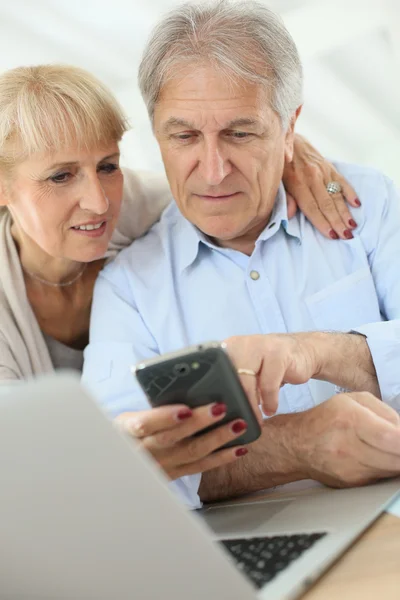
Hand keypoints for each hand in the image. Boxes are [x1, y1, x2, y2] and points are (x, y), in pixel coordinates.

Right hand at [114, 402, 249, 479]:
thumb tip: (185, 385)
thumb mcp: (128, 415)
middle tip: (220, 407)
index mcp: (129, 431)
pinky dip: (221, 458)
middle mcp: (145, 451)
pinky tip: (239, 448)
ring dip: (217, 439)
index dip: (165, 418)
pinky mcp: (174, 474)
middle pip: (173, 438)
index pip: (145, 425)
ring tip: (238, 424)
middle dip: (199, 423)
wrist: (119, 463)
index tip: (185, 409)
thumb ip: (152, 407)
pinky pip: (200, 467)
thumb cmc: (126, 430)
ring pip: (191, 453)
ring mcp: (162, 466)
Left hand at [225, 333, 317, 415]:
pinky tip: (271, 409)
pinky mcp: (278, 353)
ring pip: (247, 381)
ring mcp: (259, 345)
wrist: (305, 351)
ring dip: (252, 404)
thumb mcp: (251, 372)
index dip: (220, 395)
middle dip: (236, 402)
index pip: (216, 372)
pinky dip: (270, 400)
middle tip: (242, 421)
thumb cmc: (272, 366)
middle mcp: (241, 343)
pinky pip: (268, 384)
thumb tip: (221, 410)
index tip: (223, 415)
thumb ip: (236, 382)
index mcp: (229, 347)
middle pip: (230, 377)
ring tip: (258, 418)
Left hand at [283, 134, 360, 239]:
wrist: (284, 137)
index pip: (312, 207)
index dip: (322, 222)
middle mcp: (312, 177)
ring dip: (345, 212)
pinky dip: (350, 192)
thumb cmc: (278, 165)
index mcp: (297, 183)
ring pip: (336, 195)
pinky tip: (356, 204)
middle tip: (347, 236)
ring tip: (352, 226)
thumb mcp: (275, 181)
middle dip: (338, 222)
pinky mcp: (329, 166)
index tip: (331, 235)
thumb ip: (284, 198)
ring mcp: (323, 171)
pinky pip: (342, 180)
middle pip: (327, 204)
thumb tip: (290, 215)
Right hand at [294, 392, 399, 486]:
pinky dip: (386, 467)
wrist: (298, 445)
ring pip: (392, 470)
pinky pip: (381, 476)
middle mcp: (348, 446)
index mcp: (350, 419)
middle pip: (396, 458)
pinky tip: (377, 457)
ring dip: (396, 459)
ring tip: (387, 447)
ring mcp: (350, 468)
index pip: (392, 438)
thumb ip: (384, 411)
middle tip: (396, 442)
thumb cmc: (325, 420)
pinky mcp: (353, 483)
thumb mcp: (354, 400)